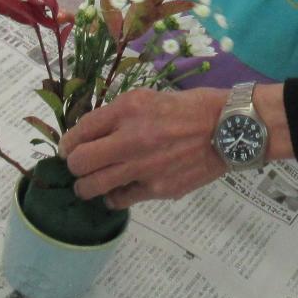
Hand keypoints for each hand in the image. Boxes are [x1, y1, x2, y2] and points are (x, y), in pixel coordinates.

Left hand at [61, 84, 290, 207]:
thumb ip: (119, 114)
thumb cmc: (192, 107)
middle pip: (79, 162)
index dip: (68, 143)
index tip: (70, 148)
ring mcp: (143, 168)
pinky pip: (119, 200)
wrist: (229, 129)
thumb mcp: (150, 97)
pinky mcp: (157, 189)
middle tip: (80, 166)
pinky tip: (120, 189)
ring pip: (92, 187)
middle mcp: (131, 139)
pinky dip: (114, 196)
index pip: (80, 131)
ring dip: (86, 186)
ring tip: (90, 184)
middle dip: (74, 166)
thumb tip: (92, 132)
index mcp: (128, 110)